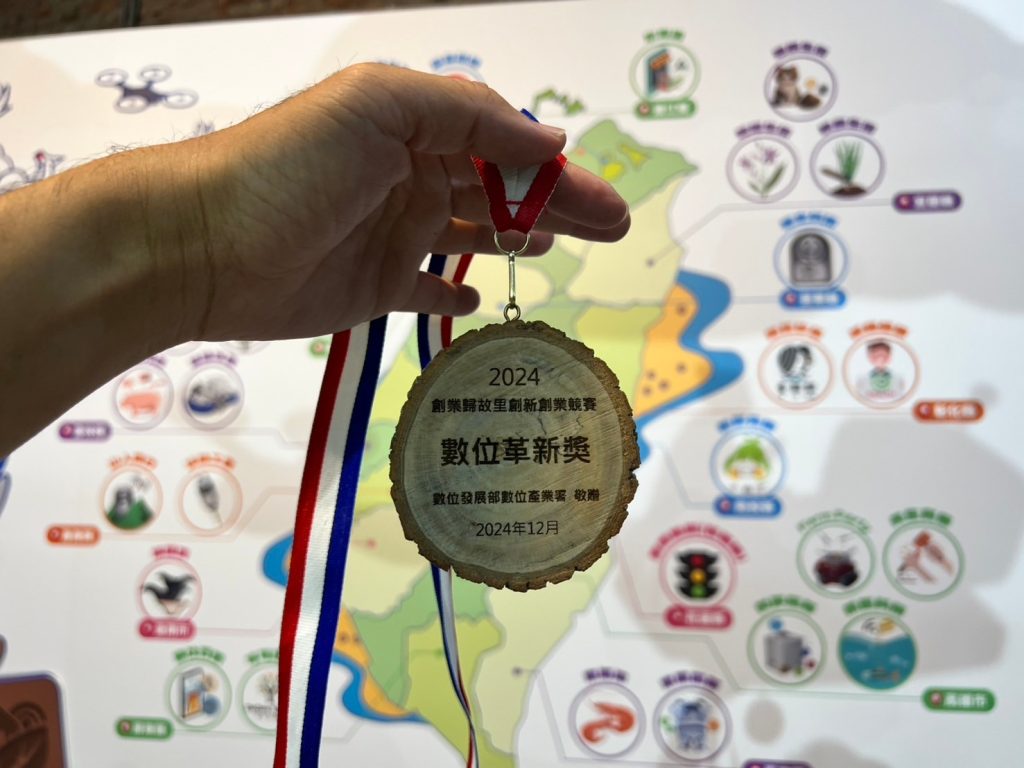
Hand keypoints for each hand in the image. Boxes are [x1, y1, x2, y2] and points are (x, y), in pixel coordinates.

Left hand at [164, 63, 630, 341]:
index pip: (501, 145)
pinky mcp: (373, 287)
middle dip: (557, 205)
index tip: (597, 199)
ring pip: (471, 235)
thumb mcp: (380, 109)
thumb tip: (548, 143)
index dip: (553, 170)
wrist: (205, 245)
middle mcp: (407, 176)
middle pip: (498, 189)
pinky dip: (452, 297)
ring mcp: (392, 234)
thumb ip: (468, 116)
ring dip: (517, 238)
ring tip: (559, 249)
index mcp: (412, 128)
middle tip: (613, 227)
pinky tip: (475, 304)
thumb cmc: (290, 168)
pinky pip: (425, 291)